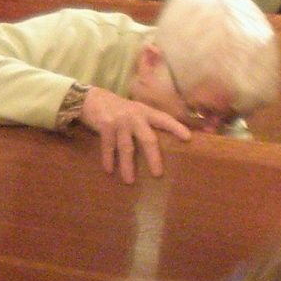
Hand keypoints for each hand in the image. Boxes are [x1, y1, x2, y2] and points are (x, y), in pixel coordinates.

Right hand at [75, 86, 189, 183]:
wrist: (92, 98)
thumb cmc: (119, 108)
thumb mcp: (136, 110)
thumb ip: (148, 122)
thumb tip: (167, 140)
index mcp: (146, 112)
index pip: (164, 119)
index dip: (176, 127)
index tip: (188, 138)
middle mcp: (134, 116)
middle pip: (147, 139)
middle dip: (152, 157)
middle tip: (157, 174)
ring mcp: (119, 122)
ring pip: (126, 147)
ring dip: (127, 165)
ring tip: (129, 181)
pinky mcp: (105, 126)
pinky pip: (108, 146)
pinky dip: (108, 159)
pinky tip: (109, 170)